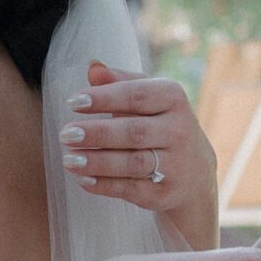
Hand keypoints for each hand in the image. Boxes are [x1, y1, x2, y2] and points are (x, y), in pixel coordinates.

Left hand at [58, 63, 218, 246]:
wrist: (194, 172)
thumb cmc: (158, 123)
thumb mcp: (146, 97)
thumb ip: (118, 82)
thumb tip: (93, 67)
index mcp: (173, 99)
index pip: (137, 95)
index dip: (104, 98)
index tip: (73, 102)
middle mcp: (179, 131)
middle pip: (134, 131)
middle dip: (98, 133)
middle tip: (66, 134)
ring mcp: (176, 165)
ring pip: (133, 162)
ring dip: (98, 162)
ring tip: (69, 159)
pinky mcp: (166, 193)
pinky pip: (132, 189)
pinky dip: (106, 185)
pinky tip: (83, 179)